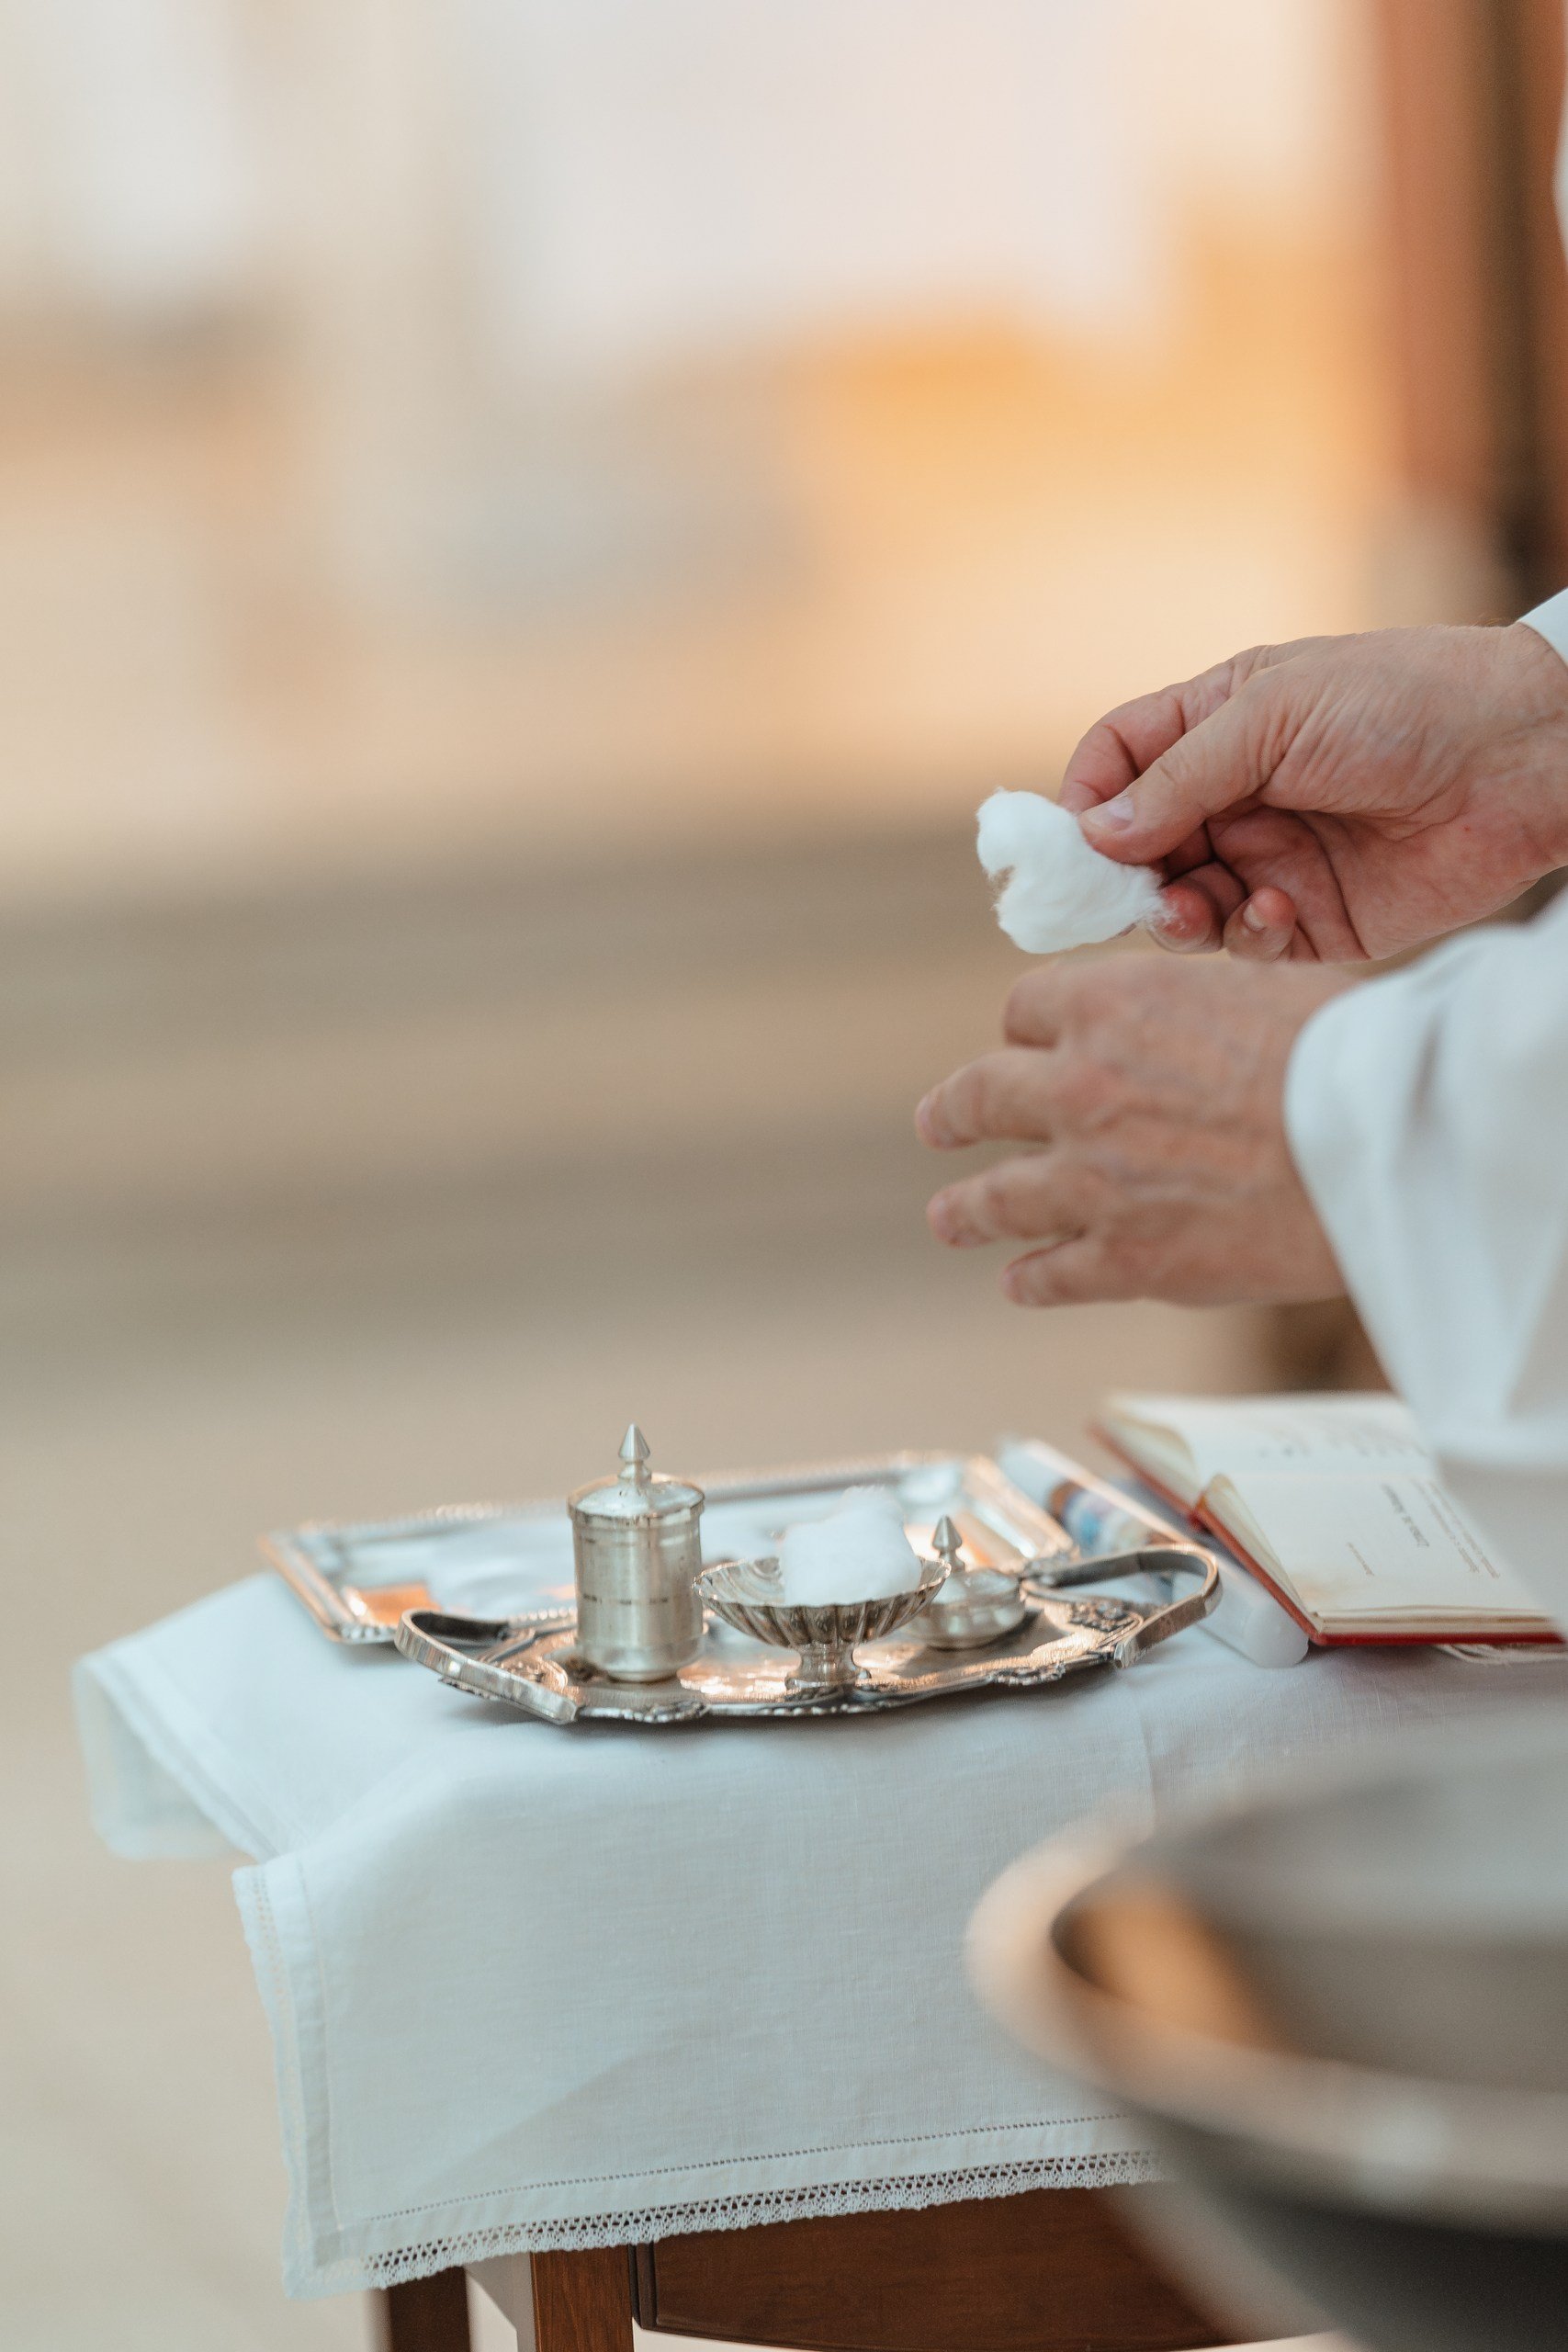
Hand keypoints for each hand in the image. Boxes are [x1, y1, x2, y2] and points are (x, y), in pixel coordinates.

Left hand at [916, 956, 1347, 1306]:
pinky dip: (1031, 1279)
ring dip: (965, 1210)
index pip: (1028, 1009)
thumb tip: (1187, 1020)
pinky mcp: (1126, 1259)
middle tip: (938, 1124)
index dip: (1027, 1030)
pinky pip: (1053, 1275)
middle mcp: (1081, 1087)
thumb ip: (1193, 1006)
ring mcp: (1093, 1180)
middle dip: (953, 1113)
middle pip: (982, 1096)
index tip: (1023, 1045)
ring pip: (995, 1198)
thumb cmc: (1351, 1051)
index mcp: (1111, 1005)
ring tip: (949, 1218)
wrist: (1387, 1143)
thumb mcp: (1261, 985)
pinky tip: (1020, 1284)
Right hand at [1062, 623, 1567, 960]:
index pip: (1116, 764)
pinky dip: (1246, 935)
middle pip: (1136, 849)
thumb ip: (1179, 775)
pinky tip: (1278, 911)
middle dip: (1123, 877)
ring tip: (1197, 910)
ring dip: (1177, 915)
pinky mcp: (1314, 921)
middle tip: (1126, 898)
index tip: (1070, 846)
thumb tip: (1092, 833)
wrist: (1523, 757)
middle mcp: (1235, 797)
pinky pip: (1247, 944)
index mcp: (1217, 726)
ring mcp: (1271, 860)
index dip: (1084, 803)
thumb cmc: (1404, 703)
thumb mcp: (1274, 714)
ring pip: (1182, 906)